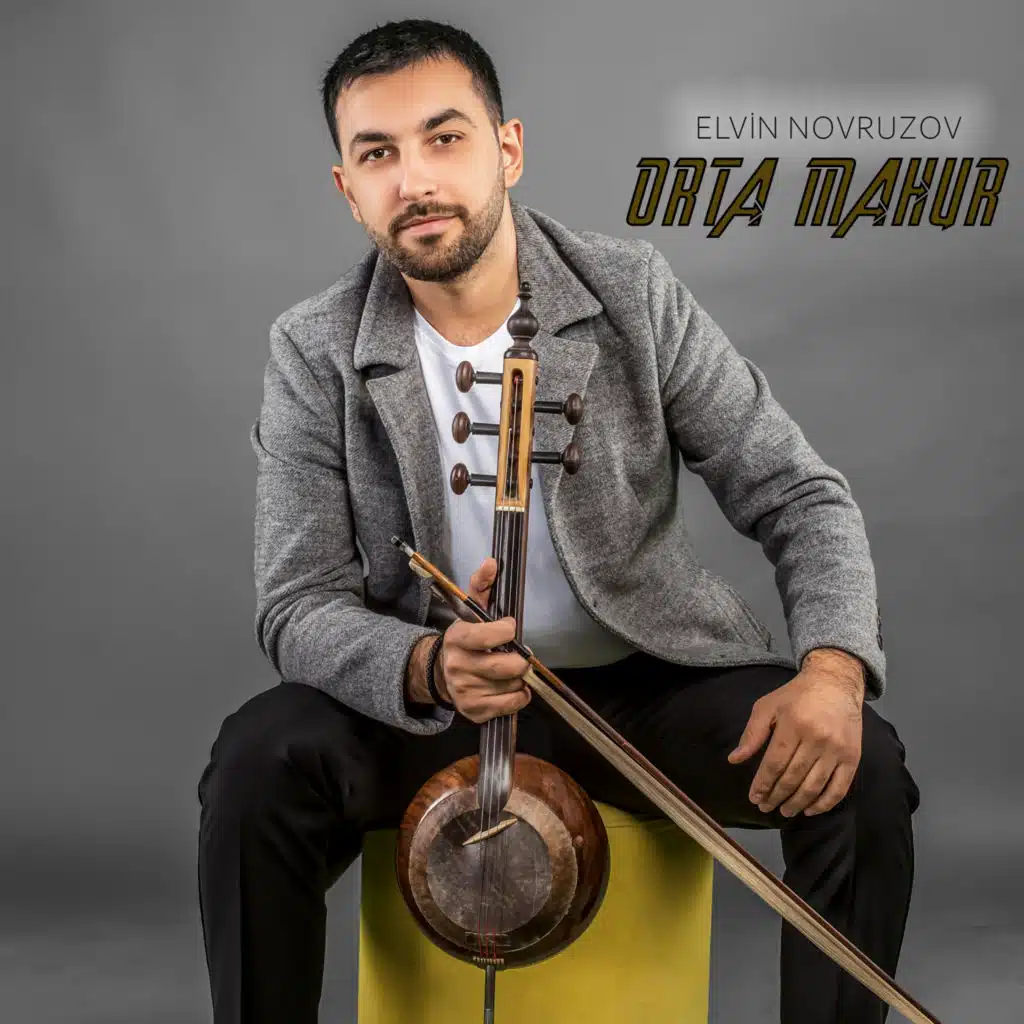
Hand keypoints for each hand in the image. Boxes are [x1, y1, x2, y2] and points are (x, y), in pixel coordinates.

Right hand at [437, 557, 531, 723]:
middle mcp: (458, 666)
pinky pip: (509, 706)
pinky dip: (519, 697)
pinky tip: (514, 687)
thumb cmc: (467, 638)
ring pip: (509, 686)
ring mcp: (464, 691)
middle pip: (503, 667)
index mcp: (457, 639)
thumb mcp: (471, 610)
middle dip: (520, 661)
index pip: (486, 636)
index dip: (506, 631)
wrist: (442, 671)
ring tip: (512, 670)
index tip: (509, 627)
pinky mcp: (473, 710)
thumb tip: (492, 563)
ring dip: (519, 678)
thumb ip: (482, 585)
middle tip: (520, 655)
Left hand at [727, 650, 864, 817]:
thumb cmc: (796, 695)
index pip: (774, 763)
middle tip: (765, 807)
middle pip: (793, 777)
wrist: (835, 683)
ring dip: (797, 803)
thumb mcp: (767, 706)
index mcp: (793, 724)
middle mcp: (817, 738)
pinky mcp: (853, 757)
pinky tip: (810, 809)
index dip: (763, 784)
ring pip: (814, 786)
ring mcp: (837, 749)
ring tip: (785, 811)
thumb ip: (752, 733)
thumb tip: (734, 759)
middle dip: (776, 796)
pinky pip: (839, 788)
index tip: (754, 798)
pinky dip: (824, 803)